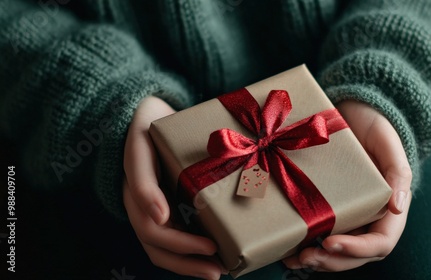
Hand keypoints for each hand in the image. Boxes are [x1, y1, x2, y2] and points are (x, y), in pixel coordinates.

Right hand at [123, 96, 224, 279]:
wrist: (147, 114)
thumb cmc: (149, 126)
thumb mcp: (144, 144)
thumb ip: (143, 179)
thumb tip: (160, 216)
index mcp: (135, 188)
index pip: (152, 229)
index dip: (179, 241)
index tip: (209, 246)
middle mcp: (140, 203)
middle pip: (157, 246)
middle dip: (187, 261)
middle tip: (219, 269)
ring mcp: (149, 207)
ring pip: (161, 248)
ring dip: (188, 264)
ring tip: (217, 271)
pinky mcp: (162, 207)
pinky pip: (171, 237)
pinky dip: (189, 252)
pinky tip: (211, 255)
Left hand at [283, 100, 411, 270]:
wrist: (353, 113)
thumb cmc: (374, 126)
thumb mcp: (388, 142)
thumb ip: (397, 172)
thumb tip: (398, 206)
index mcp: (390, 208)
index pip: (380, 242)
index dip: (357, 249)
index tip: (330, 243)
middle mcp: (370, 218)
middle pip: (356, 255)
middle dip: (332, 261)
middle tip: (305, 258)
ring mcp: (350, 216)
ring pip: (338, 252)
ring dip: (317, 261)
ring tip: (294, 260)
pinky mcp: (330, 209)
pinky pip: (322, 235)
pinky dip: (306, 246)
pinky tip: (289, 250)